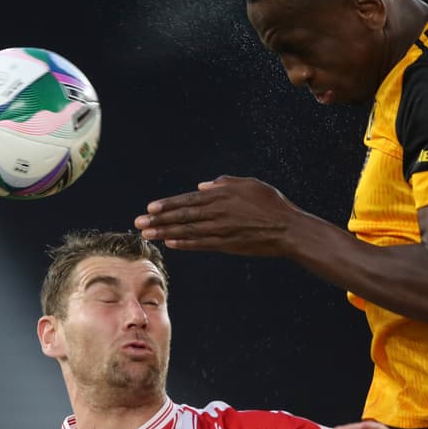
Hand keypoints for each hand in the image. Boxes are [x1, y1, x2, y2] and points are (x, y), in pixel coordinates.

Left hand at [134, 175, 303, 255]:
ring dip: (166, 232)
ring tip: (148, 234)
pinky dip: (185, 244)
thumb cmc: (271, 204)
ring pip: (188, 231)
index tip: (150, 208)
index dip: (168, 204)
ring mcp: (222, 231)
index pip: (189, 200)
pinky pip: (202, 244)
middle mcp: (219, 213)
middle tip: (139, 223)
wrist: (289, 229)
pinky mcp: (228, 245)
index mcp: (222, 196)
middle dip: (159, 220)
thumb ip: (225, 183)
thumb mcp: (249, 184)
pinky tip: (171, 244)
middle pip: (183, 216)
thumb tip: (202, 185)